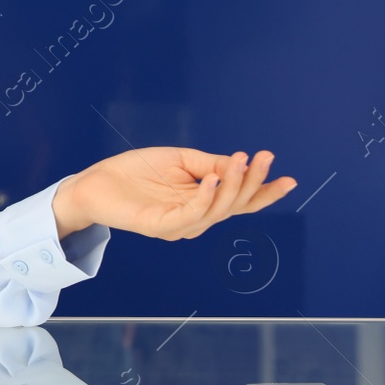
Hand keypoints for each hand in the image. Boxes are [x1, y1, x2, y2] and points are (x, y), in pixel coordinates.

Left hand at [52, 147, 296, 240]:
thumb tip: (240, 164)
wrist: (95, 181)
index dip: (265, 192)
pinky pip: (191, 214)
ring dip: (233, 184)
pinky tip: (214, 178)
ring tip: (241, 160)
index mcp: (202, 202)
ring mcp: (179, 225)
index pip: (241, 202)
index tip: (289, 179)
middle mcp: (195, 218)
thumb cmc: (135, 172)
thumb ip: (210, 164)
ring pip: (218, 210)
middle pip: (235, 206)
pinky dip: (207, 197)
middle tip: (264, 157)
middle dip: (254, 182)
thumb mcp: (180, 160)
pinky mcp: (161, 226)